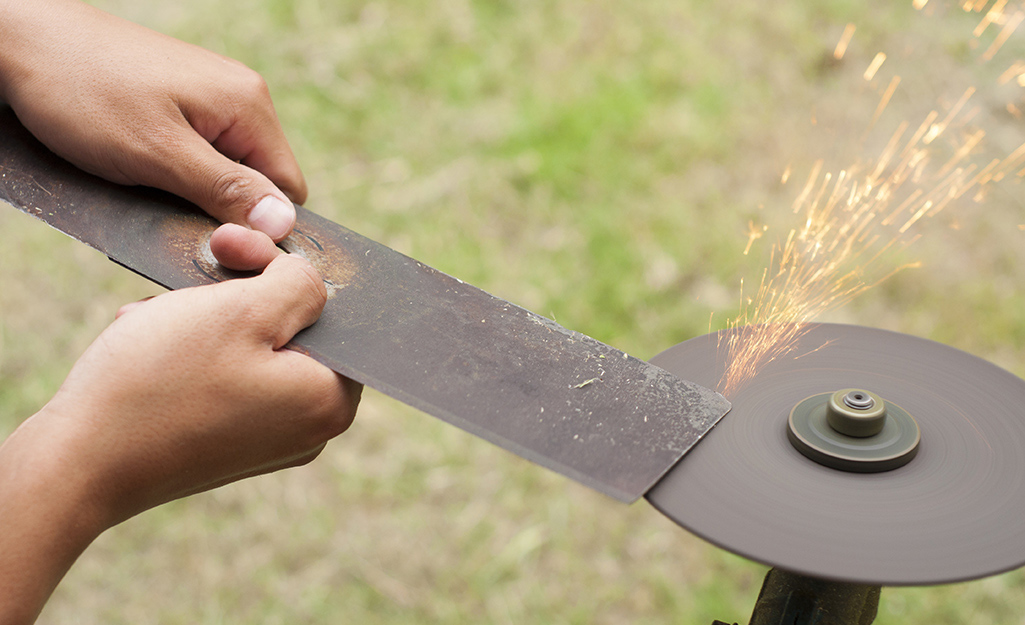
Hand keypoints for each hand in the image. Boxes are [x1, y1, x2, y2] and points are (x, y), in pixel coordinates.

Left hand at [0, 0, 303, 240]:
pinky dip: (174, 173)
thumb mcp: (158, 153)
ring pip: (225, 172)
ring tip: (147, 188)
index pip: (288, 190)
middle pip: (257, 182)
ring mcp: (209, 98)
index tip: (216, 239)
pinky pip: (198, 154)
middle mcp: (239, 98)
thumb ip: (225, 189)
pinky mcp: (180, 102)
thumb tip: (282, 225)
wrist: (19, 39)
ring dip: (193, 193)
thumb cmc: (83, 90)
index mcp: (249, 105)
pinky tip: (139, 170)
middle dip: (221, 209)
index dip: (259, 225)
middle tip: (171, 214)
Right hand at [0, 226, 360, 623]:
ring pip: (252, 346)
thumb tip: (313, 282)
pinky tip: (152, 341)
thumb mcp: (241, 309)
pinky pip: (225, 377)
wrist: (75, 464)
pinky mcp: (227, 445)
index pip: (335, 311)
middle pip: (293, 328)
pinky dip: (191, 351)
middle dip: (239, 292)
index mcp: (330, 401)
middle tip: (192, 278)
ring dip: (207, 317)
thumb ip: (298, 284)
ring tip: (159, 315)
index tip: (237, 251)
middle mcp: (311, 428)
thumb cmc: (160, 384)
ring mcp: (269, 442)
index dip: (286, 271)